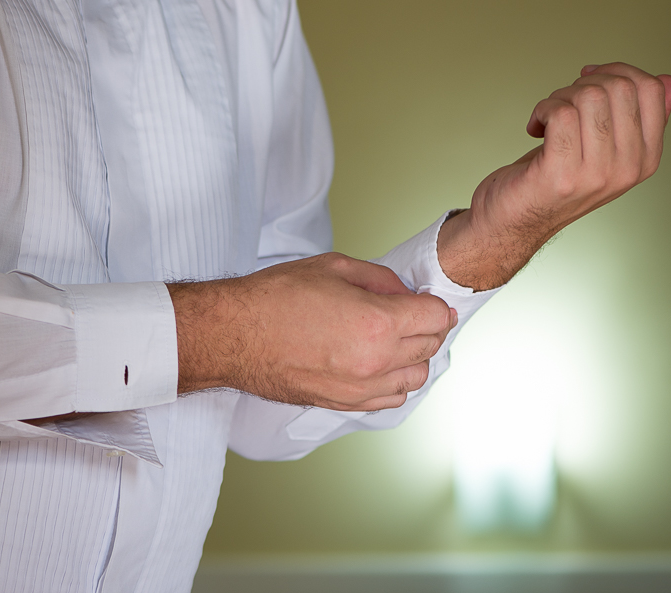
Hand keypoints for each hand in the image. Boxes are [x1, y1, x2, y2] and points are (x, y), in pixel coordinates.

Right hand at [170, 253, 457, 410]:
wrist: (234, 335)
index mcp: (378, 323)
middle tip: (410, 313)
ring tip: (394, 339)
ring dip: (413, 357)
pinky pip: (390, 400)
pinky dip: (394, 382)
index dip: (435, 303)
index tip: (426, 300)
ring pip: (415, 378)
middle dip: (427, 327)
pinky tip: (379, 364)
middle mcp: (376, 362)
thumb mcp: (335, 267)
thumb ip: (381, 280)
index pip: (437, 317)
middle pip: (430, 347)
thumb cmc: (275, 298)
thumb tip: (404, 294)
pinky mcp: (342, 404)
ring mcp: (360, 389)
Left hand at [438, 62, 670, 289]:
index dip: (617, 70)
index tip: (590, 79)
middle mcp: (627, 169)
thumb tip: (669, 81)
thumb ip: (637, 119)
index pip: (652, 90)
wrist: (512, 222)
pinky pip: (560, 113)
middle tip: (563, 104)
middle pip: (620, 87)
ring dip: (559, 96)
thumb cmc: (554, 180)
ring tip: (548, 118)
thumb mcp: (605, 148)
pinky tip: (535, 128)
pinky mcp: (562, 174)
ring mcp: (597, 174)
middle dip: (584, 83)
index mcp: (646, 159)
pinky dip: (542, 110)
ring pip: (589, 96)